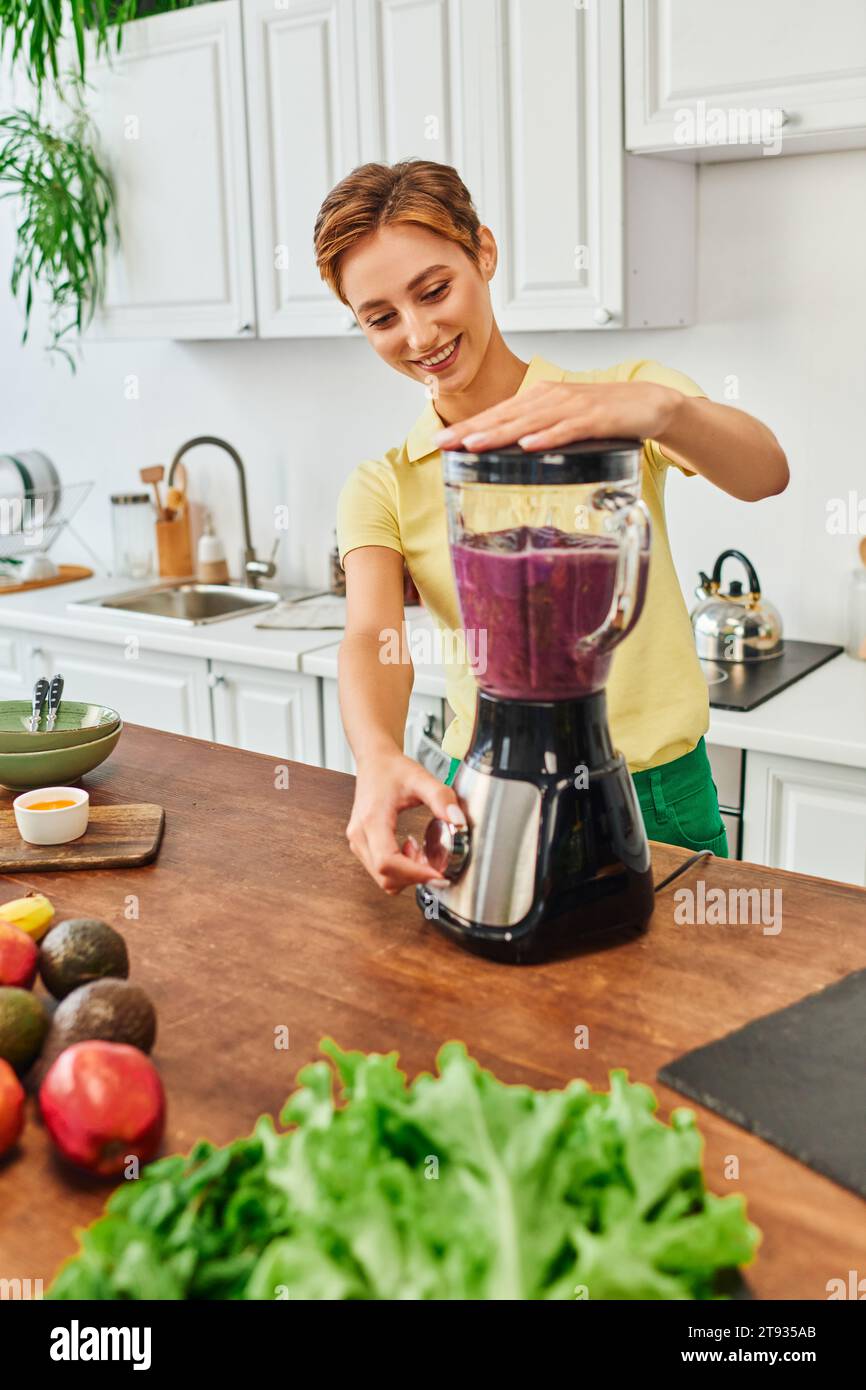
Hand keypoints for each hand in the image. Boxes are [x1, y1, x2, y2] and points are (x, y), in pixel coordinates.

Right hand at [347, 748, 466, 894]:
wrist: (374, 761)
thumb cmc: (393, 769)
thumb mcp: (421, 779)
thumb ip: (442, 798)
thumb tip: (458, 822)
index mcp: (372, 820)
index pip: (388, 862)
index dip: (414, 874)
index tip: (438, 875)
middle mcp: (360, 835)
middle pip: (385, 876)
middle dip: (414, 877)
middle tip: (437, 865)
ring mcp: (357, 842)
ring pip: (381, 878)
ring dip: (406, 875)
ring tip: (423, 855)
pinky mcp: (361, 844)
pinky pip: (379, 870)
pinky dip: (399, 870)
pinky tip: (411, 851)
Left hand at [433, 379, 682, 451]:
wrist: (651, 403)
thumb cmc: (606, 416)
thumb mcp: (565, 422)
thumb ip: (539, 432)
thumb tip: (509, 453)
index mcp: (540, 399)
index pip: (496, 415)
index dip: (466, 427)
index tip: (439, 440)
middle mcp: (551, 398)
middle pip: (504, 416)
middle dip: (470, 430)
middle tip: (441, 442)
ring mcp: (573, 407)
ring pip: (529, 422)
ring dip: (499, 433)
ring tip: (472, 444)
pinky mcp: (596, 418)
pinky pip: (567, 429)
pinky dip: (548, 437)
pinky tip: (529, 445)